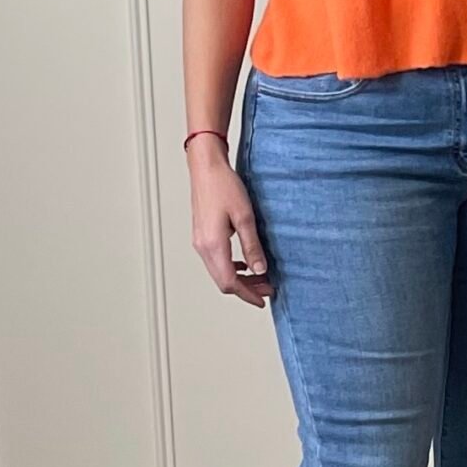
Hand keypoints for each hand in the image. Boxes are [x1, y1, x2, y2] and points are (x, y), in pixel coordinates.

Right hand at [188, 152, 274, 306]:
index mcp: (213, 245)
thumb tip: (260, 270)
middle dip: (245, 289)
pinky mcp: (202, 236)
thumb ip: (252, 246)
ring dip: (239, 279)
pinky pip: (215, 261)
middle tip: (267, 289)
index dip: (247, 294)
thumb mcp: (245, 217)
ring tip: (260, 277)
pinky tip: (244, 263)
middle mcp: (203, 247)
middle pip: (223, 281)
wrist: (206, 168)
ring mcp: (200, 242)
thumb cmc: (223, 186)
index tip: (263, 299)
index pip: (230, 282)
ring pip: (219, 272)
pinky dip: (231, 267)